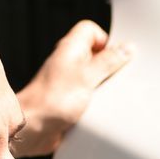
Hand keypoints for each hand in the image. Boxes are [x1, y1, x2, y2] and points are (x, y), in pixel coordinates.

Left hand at [14, 21, 133, 156]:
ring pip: (94, 76)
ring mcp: (69, 81)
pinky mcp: (70, 99)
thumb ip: (108, 62)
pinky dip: (96, 102)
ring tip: (103, 97)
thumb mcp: (87, 77)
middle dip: (109, 67)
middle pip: (96, 54)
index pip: (91, 30)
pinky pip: (90, 95)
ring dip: (103, 87)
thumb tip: (126, 49)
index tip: (115, 58)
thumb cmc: (52, 100)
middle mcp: (68, 62)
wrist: (33, 128)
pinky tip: (97, 110)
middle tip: (112, 79)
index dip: (106, 41)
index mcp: (70, 49)